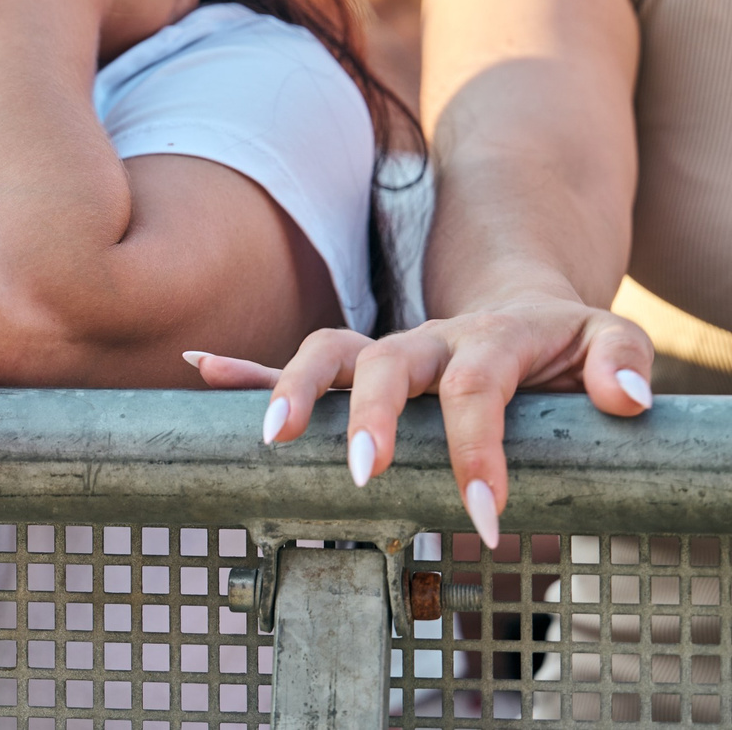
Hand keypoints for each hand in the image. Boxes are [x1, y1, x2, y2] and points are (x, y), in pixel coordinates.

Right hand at [189, 296, 654, 546]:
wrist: (523, 303)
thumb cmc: (568, 342)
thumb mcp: (608, 338)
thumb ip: (623, 359)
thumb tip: (624, 400)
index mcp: (490, 336)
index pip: (477, 389)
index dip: (477, 452)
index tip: (484, 521)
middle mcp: (430, 338)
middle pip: (387, 360)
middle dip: (370, 416)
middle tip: (363, 476)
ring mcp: (391, 350)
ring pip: (330, 351)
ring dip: (294, 386)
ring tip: (270, 436)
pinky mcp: (363, 364)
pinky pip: (300, 359)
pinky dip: (248, 365)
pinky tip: (201, 368)